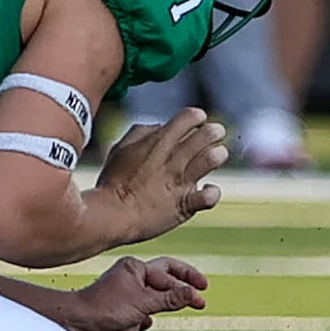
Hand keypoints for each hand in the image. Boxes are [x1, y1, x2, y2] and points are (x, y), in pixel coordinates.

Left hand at [56, 255, 208, 330]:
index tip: (201, 290)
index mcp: (135, 268)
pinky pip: (149, 314)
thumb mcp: (143, 302)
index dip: (186, 281)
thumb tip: (193, 294)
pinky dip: (154, 317)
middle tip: (202, 290)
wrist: (81, 328)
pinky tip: (151, 321)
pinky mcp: (130, 316)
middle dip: (184, 284)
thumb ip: (169, 299)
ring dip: (173, 302)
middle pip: (166, 277)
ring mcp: (133, 298)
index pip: (167, 272)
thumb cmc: (104, 307)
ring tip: (191, 305)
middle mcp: (134, 280)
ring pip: (160, 298)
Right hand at [96, 107, 228, 240]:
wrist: (111, 215)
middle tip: (213, 137)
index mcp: (159, 141)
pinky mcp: (185, 205)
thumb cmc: (113, 182)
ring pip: (213, 159)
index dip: (197, 117)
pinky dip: (213, 192)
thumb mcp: (121, 148)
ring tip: (215, 157)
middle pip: (208, 134)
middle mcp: (173, 158)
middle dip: (215, 132)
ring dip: (218, 155)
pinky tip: (207, 190)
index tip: (196, 124)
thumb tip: (160, 127)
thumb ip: (141, 133)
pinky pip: (210, 196)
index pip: (190, 116)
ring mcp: (181, 181)